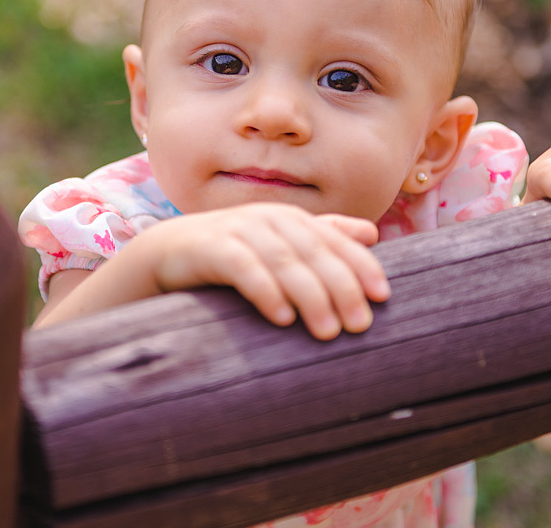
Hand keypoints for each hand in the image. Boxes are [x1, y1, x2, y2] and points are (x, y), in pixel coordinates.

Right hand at [143, 203, 388, 339]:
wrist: (167, 253)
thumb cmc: (233, 254)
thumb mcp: (280, 244)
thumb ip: (323, 237)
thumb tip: (372, 234)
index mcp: (291, 219)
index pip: (334, 241)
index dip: (360, 265)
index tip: (383, 296)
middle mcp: (268, 219)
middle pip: (314, 252)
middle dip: (341, 287)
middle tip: (359, 325)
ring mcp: (238, 230)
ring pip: (284, 261)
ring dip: (310, 296)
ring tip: (327, 332)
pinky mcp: (209, 247)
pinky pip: (243, 267)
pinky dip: (265, 290)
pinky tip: (282, 317)